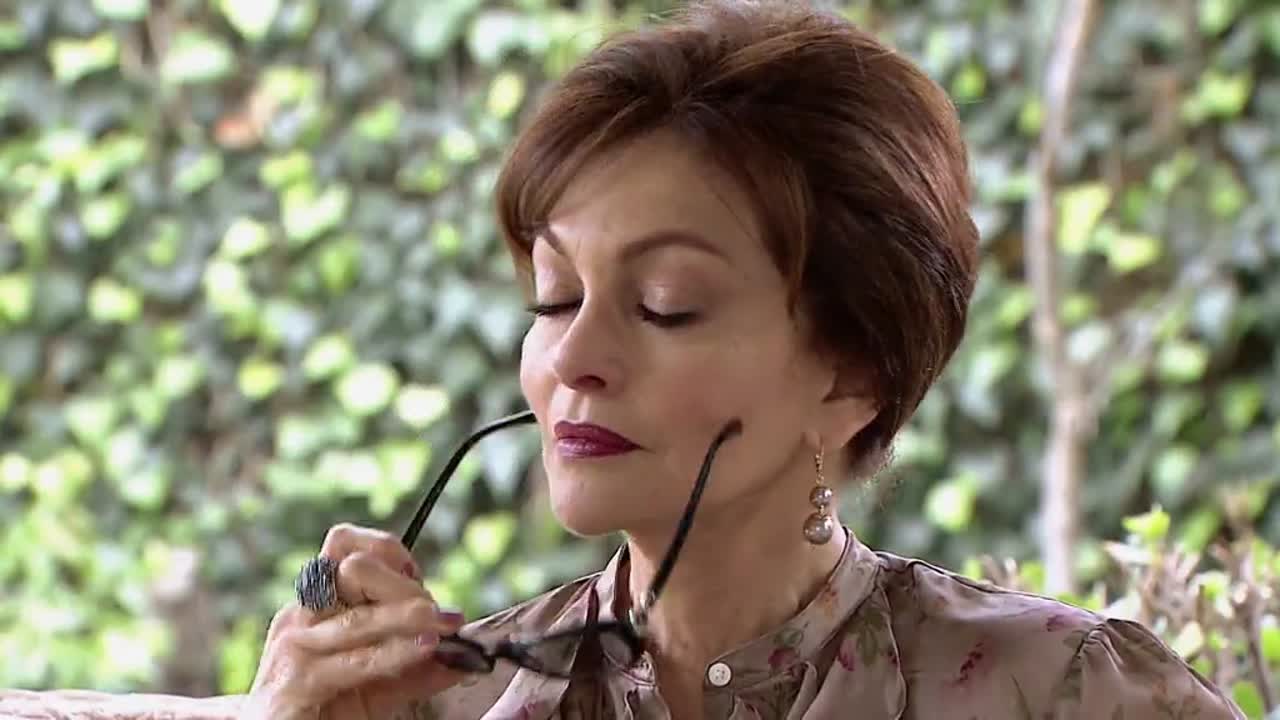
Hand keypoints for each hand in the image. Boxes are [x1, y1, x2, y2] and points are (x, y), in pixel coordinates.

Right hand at [240, 524, 467, 719]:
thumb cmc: (326, 708)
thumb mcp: (376, 681)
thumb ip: (414, 665)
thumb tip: (464, 656)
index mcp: (316, 603)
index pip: (344, 543)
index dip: (386, 549)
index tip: (418, 572)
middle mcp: (301, 615)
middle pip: (354, 569)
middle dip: (405, 587)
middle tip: (442, 613)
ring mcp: (295, 646)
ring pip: (360, 618)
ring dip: (410, 617)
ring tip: (446, 623)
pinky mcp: (296, 682)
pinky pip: (357, 660)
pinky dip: (396, 654)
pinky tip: (425, 650)